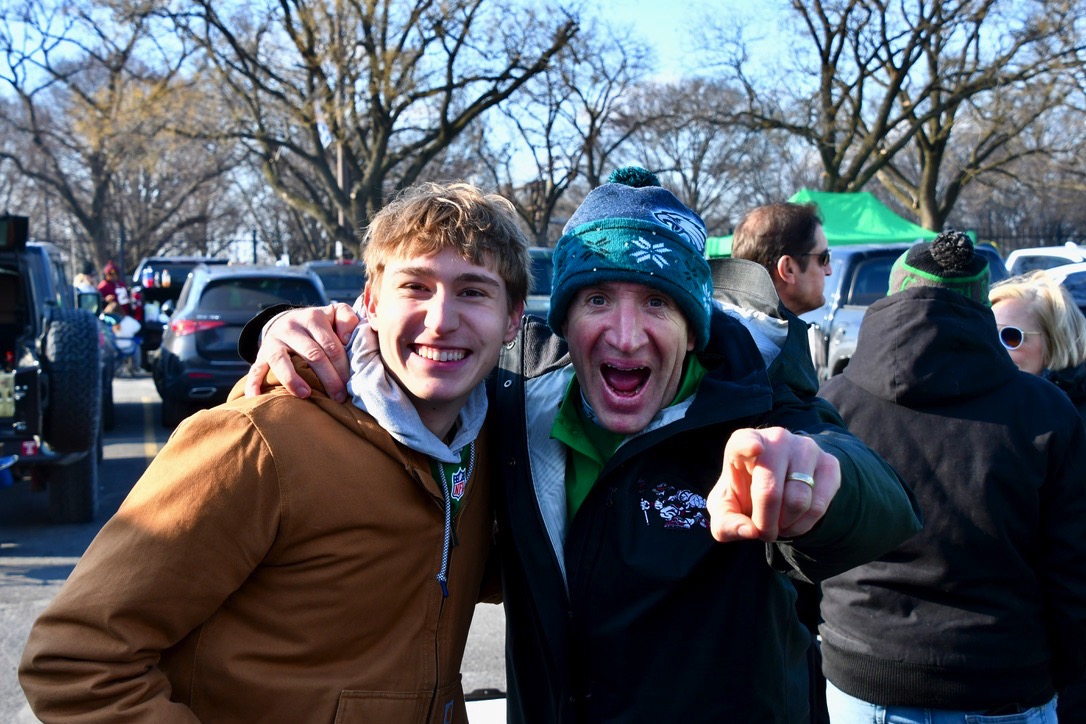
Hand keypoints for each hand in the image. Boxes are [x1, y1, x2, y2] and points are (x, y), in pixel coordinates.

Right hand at [243, 303, 359, 400]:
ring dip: (293, 380)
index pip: (331, 345)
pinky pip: (255, 369)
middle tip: (339, 397)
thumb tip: (347, 338)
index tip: (351, 384)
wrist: (288, 320)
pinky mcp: (261, 353)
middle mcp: (291, 327)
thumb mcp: (334, 314)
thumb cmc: (319, 323)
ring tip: (306, 395)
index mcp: (313, 317)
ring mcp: (274, 340)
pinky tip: (255, 397)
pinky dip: (253, 383)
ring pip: (282, 361)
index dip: (342, 366)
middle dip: (328, 378)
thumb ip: (348, 319)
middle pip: (312, 354)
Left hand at [707, 427, 839, 542]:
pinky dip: (804, 525)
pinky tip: (794, 522)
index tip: (754, 449)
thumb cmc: (744, 493)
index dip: (749, 446)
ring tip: (778, 525)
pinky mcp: (829, 464)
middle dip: (765, 523)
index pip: (745, 441)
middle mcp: (777, 439)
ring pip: (798, 501)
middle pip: (771, 491)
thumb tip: (750, 531)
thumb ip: (726, 523)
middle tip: (764, 533)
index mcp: (743, 442)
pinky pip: (819, 505)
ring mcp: (806, 448)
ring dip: (786, 525)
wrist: (777, 485)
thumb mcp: (725, 508)